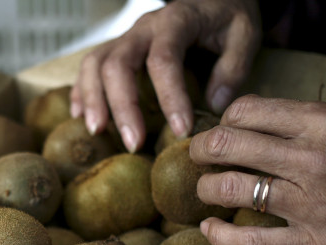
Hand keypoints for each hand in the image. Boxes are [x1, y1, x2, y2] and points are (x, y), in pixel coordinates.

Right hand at [70, 0, 260, 152]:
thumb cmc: (226, 18)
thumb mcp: (244, 34)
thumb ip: (233, 67)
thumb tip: (215, 104)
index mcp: (175, 21)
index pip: (163, 60)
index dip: (170, 97)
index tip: (181, 131)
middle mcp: (143, 28)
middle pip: (118, 64)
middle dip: (123, 106)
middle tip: (134, 144)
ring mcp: (125, 37)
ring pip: (95, 64)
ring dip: (93, 100)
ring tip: (98, 132)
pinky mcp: (116, 48)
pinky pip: (89, 67)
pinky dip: (81, 92)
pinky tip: (82, 118)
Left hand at [191, 95, 325, 244]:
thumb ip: (295, 123)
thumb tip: (236, 122)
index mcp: (321, 122)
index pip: (246, 111)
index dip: (221, 123)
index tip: (219, 134)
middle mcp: (312, 159)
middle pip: (228, 144)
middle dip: (201, 151)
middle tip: (198, 158)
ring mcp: (311, 204)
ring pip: (232, 188)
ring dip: (207, 189)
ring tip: (207, 191)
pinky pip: (249, 241)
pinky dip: (219, 235)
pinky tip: (209, 229)